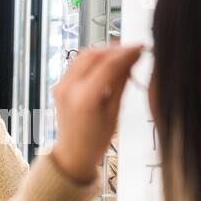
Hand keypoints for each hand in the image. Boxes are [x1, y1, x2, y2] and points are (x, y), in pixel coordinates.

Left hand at [51, 45, 142, 183]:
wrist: (72, 154)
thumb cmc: (96, 140)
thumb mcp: (114, 113)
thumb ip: (121, 83)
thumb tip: (133, 59)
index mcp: (85, 98)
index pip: (108, 64)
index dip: (127, 52)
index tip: (142, 47)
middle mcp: (69, 88)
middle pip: (94, 54)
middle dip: (115, 49)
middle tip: (134, 51)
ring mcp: (61, 86)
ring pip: (84, 55)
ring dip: (104, 52)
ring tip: (122, 56)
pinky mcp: (59, 86)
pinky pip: (76, 64)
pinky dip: (92, 60)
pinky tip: (107, 64)